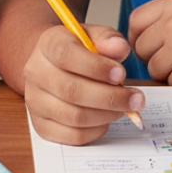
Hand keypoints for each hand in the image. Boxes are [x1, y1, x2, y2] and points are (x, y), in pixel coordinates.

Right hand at [22, 23, 144, 145]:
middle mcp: (35, 72)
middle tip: (136, 99)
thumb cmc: (78, 50)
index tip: (121, 74)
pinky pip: (73, 136)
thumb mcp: (92, 36)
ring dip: (106, 115)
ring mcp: (35, 101)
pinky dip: (96, 130)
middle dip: (110, 97)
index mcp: (47, 44)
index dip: (96, 67)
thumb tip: (119, 48)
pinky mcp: (41, 125)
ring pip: (74, 117)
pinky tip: (106, 118)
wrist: (55, 65)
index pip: (66, 56)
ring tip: (123, 107)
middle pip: (71, 91)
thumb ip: (107, 39)